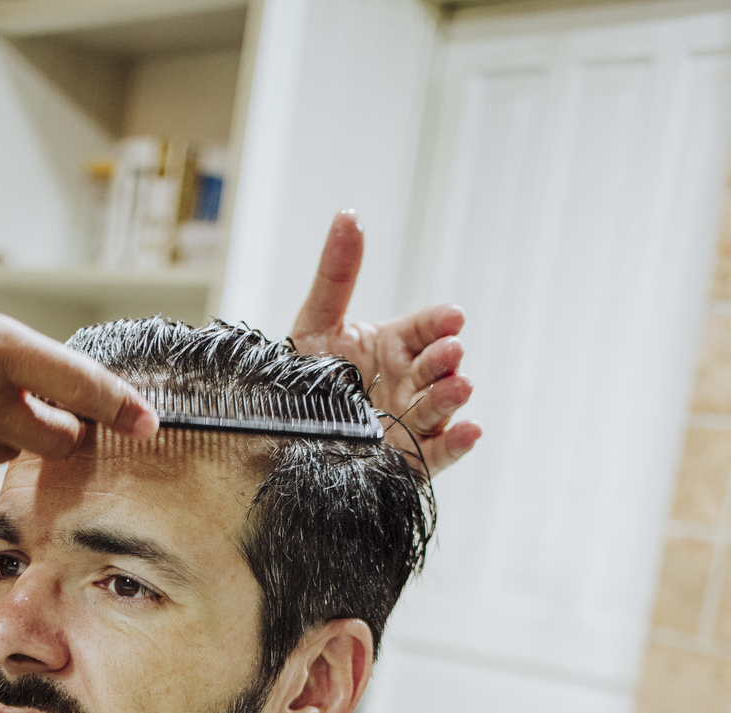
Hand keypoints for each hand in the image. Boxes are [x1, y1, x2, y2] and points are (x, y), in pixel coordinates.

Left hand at [290, 212, 480, 478]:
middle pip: (435, 368)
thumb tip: (348, 214)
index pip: (424, 329)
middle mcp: (407, 385)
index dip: (438, 324)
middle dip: (444, 358)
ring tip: (459, 385)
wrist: (277, 440)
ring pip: (438, 408)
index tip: (451, 317)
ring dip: (451, 396)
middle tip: (449, 350)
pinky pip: (437, 454)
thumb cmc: (303, 382)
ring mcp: (409, 423)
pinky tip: (470, 431)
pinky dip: (456, 445)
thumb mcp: (315, 324)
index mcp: (393, 348)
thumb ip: (335, 275)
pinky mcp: (407, 462)